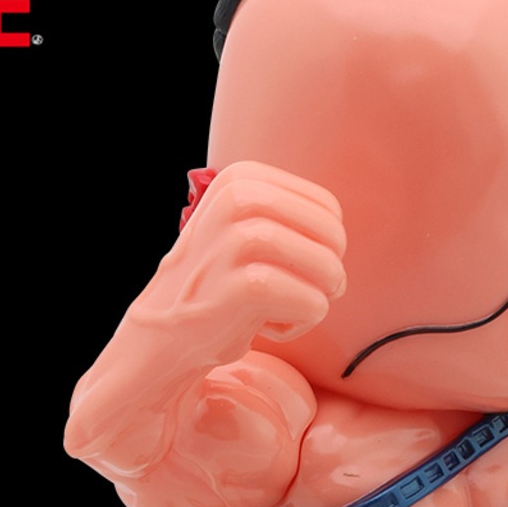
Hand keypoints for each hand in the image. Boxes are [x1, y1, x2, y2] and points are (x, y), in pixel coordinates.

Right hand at [148, 160, 346, 347]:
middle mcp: (239, 200)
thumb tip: (341, 241)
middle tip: (288, 291)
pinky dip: (301, 324)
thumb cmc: (221, 280)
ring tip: (278, 307)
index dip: (322, 247)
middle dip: (326, 274)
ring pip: (330, 270)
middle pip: (334, 238)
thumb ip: (294, 218)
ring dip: (316, 299)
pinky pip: (314, 305)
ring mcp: (238, 242)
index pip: (329, 209)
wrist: (166, 328)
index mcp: (243, 178)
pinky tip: (266, 325)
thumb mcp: (246, 228)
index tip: (284, 266)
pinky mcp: (246, 287)